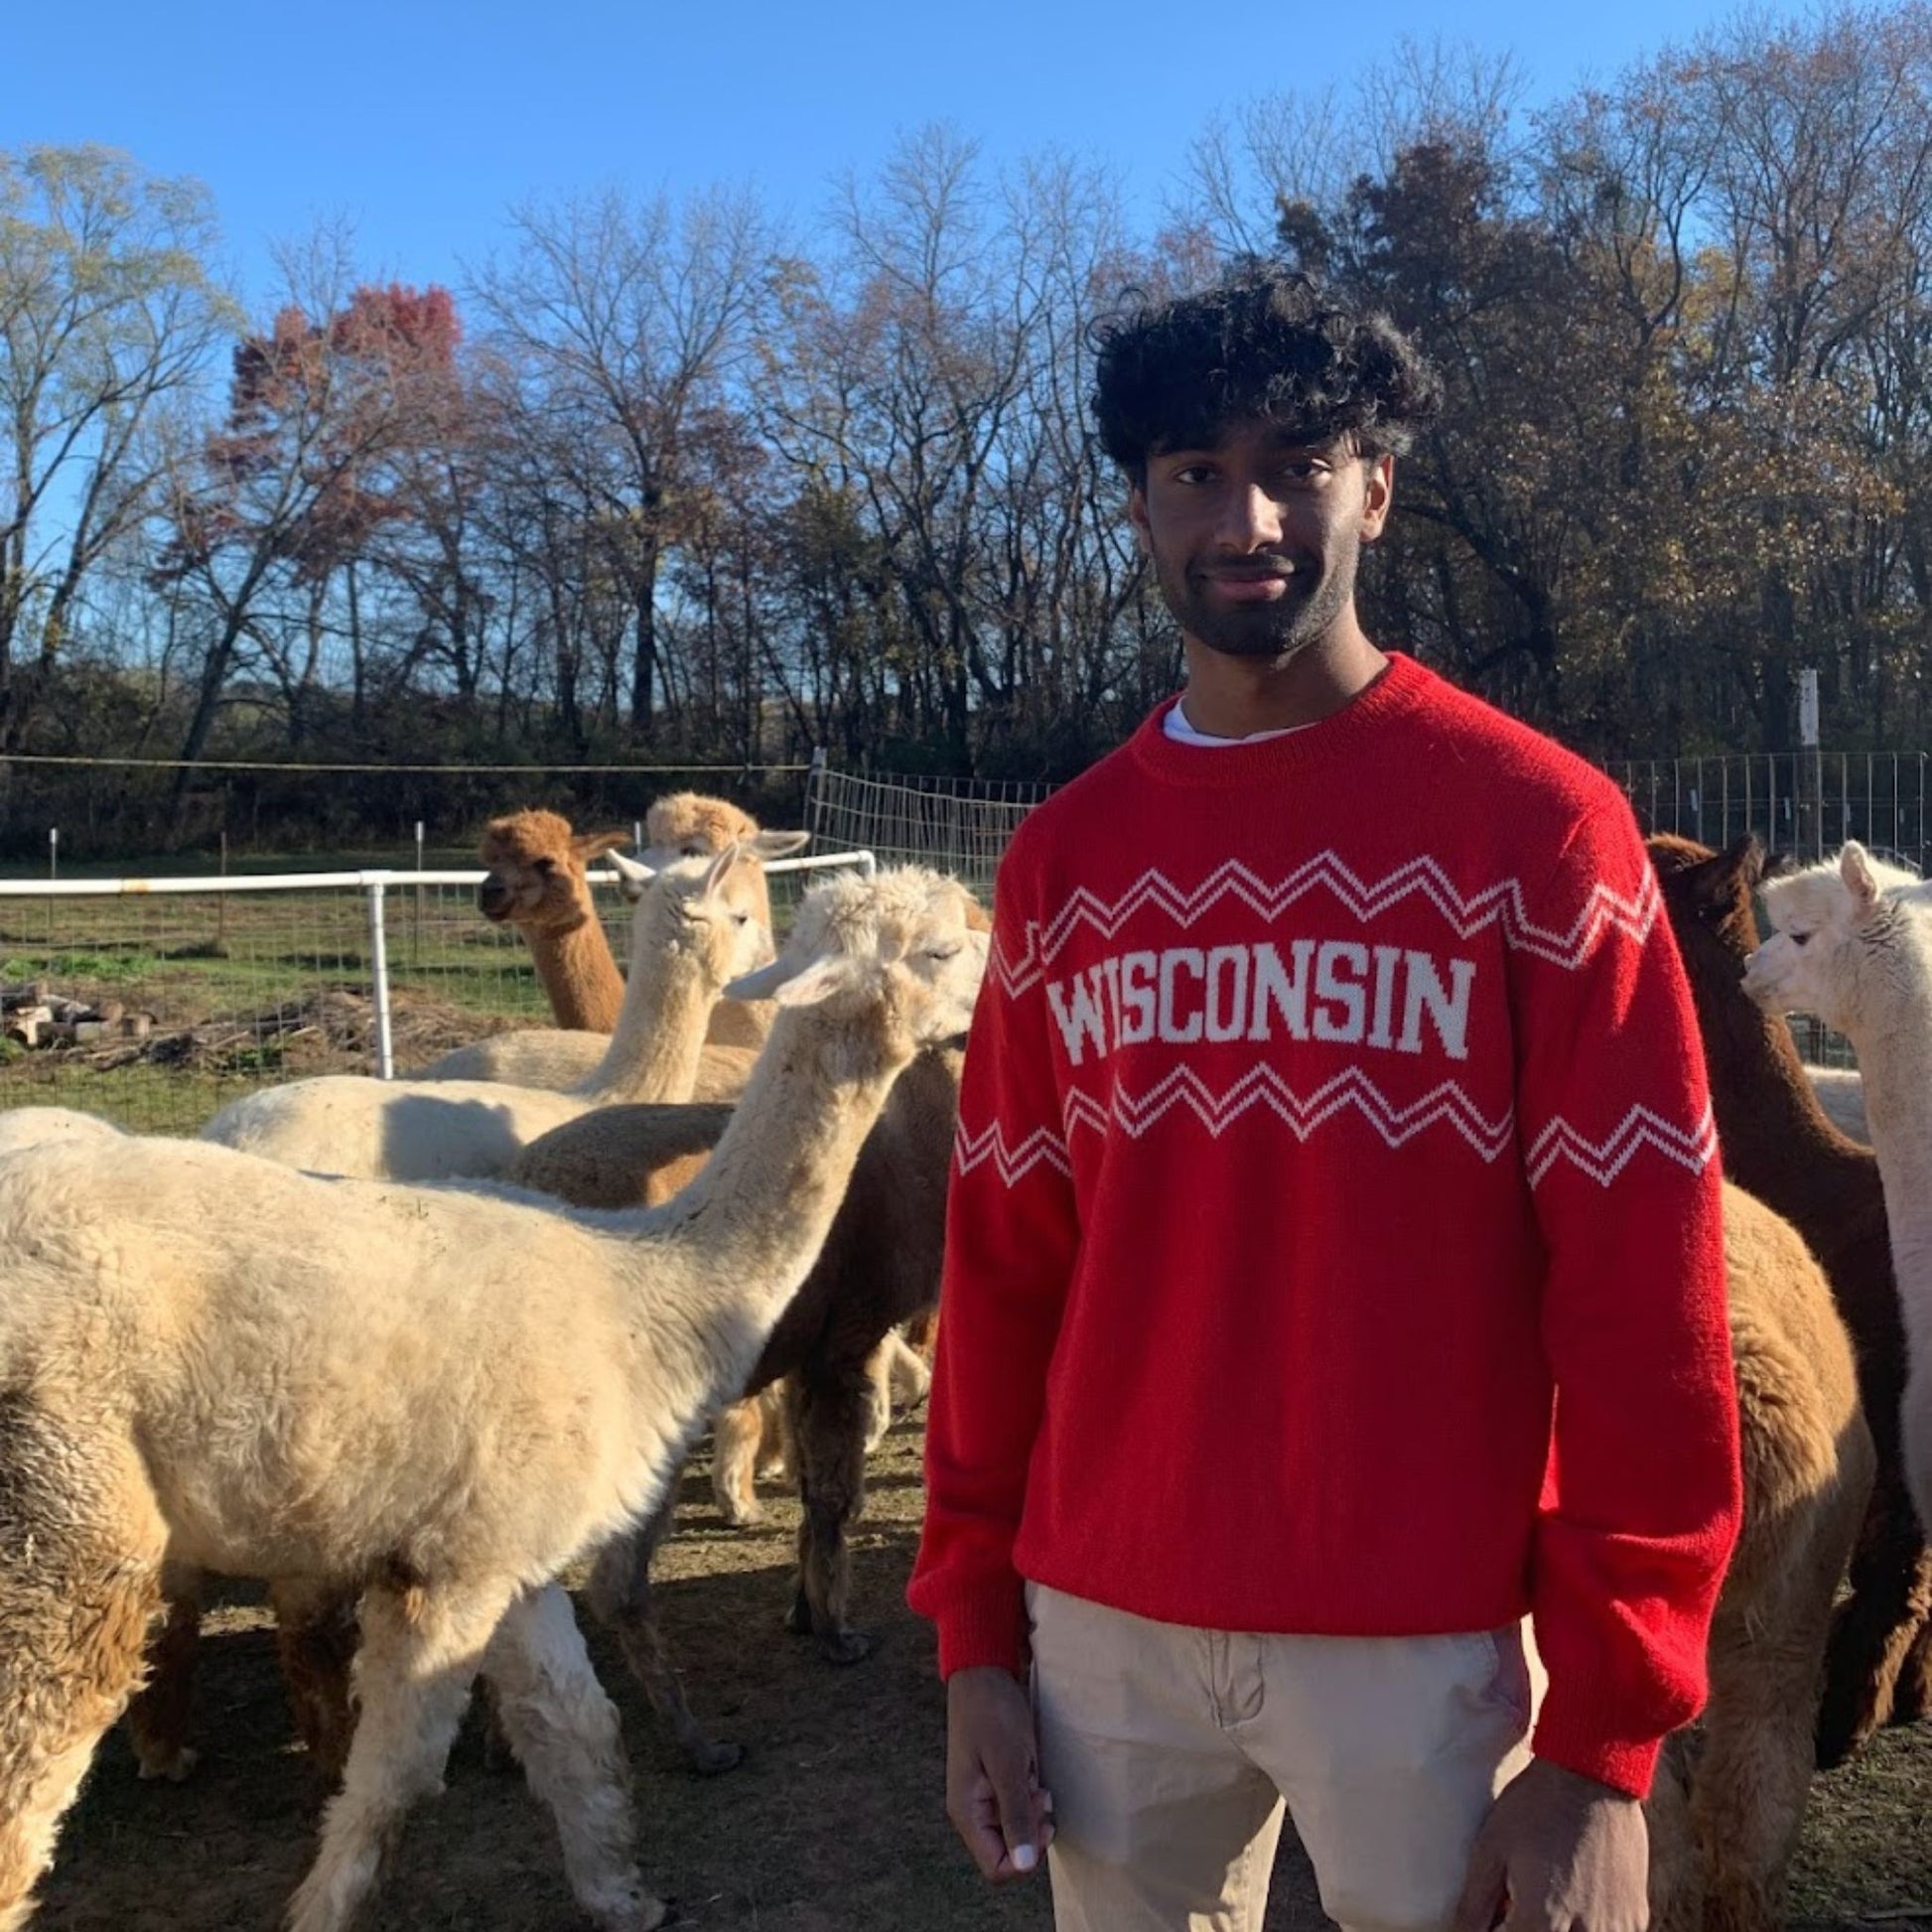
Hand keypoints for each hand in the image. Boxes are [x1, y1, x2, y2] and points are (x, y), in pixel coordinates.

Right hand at [945, 1665, 1054, 1881]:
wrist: (983, 1673)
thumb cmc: (992, 1714)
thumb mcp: (1008, 1764)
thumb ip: (1015, 1816)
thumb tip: (1025, 1866)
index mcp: (967, 1812)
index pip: (996, 1867)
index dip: (1024, 1858)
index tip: (1039, 1822)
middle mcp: (972, 1811)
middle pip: (1008, 1849)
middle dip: (1031, 1830)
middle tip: (1041, 1796)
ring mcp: (982, 1796)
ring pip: (1015, 1828)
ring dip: (1032, 1812)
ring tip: (1038, 1782)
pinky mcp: (994, 1781)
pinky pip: (1016, 1806)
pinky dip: (1029, 1795)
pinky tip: (1032, 1772)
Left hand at [1454, 1757, 1648, 1931]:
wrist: (1593, 1774)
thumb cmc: (1536, 1807)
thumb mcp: (1492, 1849)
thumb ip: (1475, 1903)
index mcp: (1544, 1921)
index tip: (1496, 1917)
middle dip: (1528, 1929)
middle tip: (1514, 1910)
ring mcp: (1617, 1929)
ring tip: (1545, 1907)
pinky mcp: (1636, 1918)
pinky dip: (1588, 1931)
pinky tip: (1574, 1909)